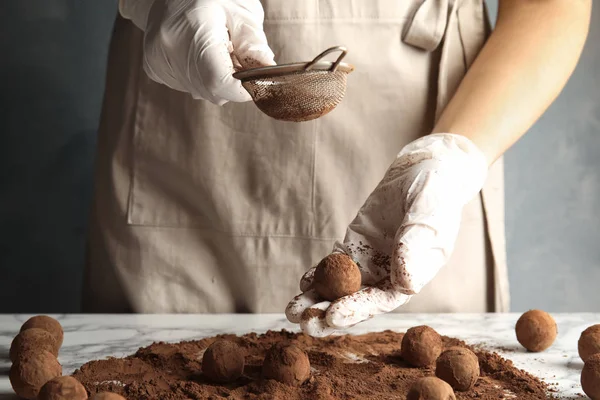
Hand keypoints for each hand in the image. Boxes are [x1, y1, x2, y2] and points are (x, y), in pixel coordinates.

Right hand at [134, 0, 274, 103]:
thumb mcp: (240, 11)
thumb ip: (253, 45)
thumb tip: (267, 76)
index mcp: (193, 31)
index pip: (220, 82)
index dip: (243, 89)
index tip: (255, 81)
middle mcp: (170, 50)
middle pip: (212, 91)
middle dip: (232, 82)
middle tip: (236, 56)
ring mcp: (158, 61)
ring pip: (201, 91)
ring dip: (217, 79)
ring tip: (216, 49)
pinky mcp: (154, 67)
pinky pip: (188, 85)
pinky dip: (201, 76)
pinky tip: (199, 53)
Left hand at [285, 133, 488, 336]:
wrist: (428, 168)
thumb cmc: (437, 191)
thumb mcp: (429, 215)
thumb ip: (415, 246)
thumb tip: (407, 285)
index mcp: (412, 274)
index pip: (382, 300)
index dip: (357, 310)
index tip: (332, 315)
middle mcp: (390, 273)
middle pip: (357, 300)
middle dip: (330, 313)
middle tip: (304, 324)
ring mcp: (371, 259)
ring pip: (341, 286)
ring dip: (318, 299)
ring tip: (293, 311)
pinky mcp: (357, 244)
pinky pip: (336, 263)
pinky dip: (320, 274)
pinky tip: (304, 282)